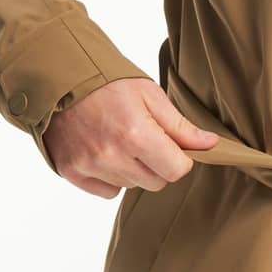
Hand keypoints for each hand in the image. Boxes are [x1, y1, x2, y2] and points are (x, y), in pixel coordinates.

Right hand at [44, 74, 220, 197]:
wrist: (61, 80)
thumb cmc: (109, 84)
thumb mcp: (150, 95)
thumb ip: (180, 126)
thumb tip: (211, 145)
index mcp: (136, 134)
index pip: (176, 171)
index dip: (180, 158)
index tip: (171, 145)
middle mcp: (112, 155)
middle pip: (156, 183)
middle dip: (157, 164)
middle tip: (143, 139)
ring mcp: (89, 166)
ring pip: (131, 186)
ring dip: (133, 170)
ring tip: (119, 140)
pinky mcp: (72, 172)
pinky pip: (107, 192)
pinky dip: (110, 177)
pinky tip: (104, 152)